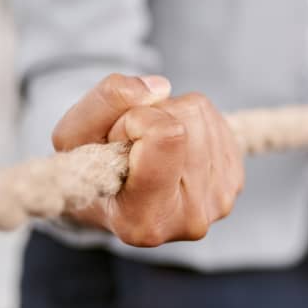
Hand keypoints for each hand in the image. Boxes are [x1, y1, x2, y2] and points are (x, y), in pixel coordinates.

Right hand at [52, 74, 243, 246]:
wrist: (114, 198)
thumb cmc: (89, 170)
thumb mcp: (72, 137)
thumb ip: (103, 104)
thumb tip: (161, 87)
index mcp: (143, 220)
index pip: (167, 135)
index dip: (135, 120)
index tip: (117, 140)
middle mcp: (190, 219)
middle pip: (186, 119)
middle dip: (151, 116)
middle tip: (131, 145)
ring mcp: (219, 201)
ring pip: (201, 112)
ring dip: (170, 115)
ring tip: (149, 146)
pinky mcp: (235, 181)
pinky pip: (216, 117)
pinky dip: (190, 120)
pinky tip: (172, 146)